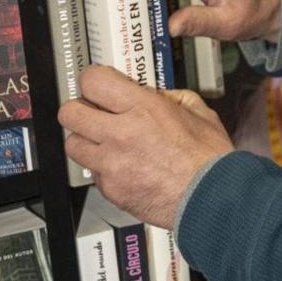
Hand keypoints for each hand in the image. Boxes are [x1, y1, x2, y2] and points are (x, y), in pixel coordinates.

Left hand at [60, 65, 233, 229]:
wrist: (212, 200)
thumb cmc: (210, 161)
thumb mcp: (200, 113)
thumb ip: (174, 98)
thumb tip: (158, 94)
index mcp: (143, 108)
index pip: (92, 81)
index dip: (93, 80)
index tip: (98, 85)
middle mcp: (121, 133)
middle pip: (69, 112)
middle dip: (80, 109)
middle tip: (93, 113)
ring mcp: (112, 164)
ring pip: (72, 144)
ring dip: (86, 141)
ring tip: (105, 144)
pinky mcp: (111, 189)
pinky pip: (93, 174)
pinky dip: (104, 170)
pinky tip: (124, 168)